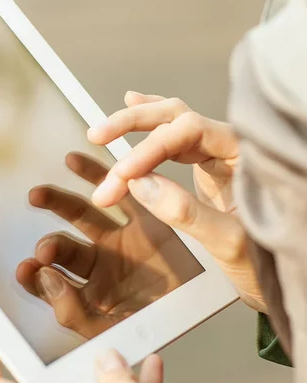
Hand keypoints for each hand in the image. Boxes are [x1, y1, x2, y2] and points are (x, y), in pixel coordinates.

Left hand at [17, 152, 201, 338]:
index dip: (34, 277)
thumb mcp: (112, 329)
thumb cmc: (163, 324)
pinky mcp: (145, 219)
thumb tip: (43, 278)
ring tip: (38, 195)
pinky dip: (96, 176)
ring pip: (82, 215)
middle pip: (63, 247)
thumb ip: (72, 311)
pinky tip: (74, 162)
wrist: (213, 307)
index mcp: (90, 294)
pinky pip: (117, 193)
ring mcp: (122, 241)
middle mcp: (102, 265)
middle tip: (44, 248)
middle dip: (49, 245)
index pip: (51, 283)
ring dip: (58, 203)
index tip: (26, 269)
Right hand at [88, 91, 264, 310]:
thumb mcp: (229, 243)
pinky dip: (152, 123)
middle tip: (99, 136)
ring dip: (135, 124)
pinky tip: (134, 105)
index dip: (149, 150)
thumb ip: (186, 213)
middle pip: (178, 117)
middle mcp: (232, 147)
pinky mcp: (207, 167)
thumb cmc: (269, 263)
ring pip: (173, 122)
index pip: (189, 133)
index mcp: (247, 156)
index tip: (122, 176)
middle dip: (134, 124)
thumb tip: (141, 184)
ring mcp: (219, 155)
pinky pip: (176, 136)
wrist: (282, 277)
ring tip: (102, 132)